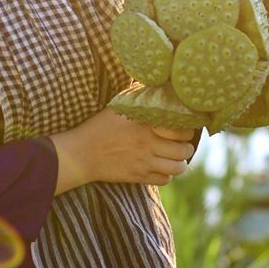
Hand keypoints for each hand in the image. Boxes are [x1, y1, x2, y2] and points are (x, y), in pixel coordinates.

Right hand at [76, 109, 195, 186]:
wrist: (81, 153)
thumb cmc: (99, 126)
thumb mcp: (117, 107)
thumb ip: (138, 98)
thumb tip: (155, 87)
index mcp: (145, 124)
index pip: (181, 129)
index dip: (186, 129)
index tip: (183, 127)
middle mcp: (148, 144)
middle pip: (184, 150)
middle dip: (186, 147)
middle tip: (181, 143)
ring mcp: (144, 162)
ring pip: (178, 168)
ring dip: (179, 162)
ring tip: (174, 157)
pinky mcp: (139, 176)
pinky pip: (164, 180)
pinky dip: (166, 175)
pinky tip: (160, 166)